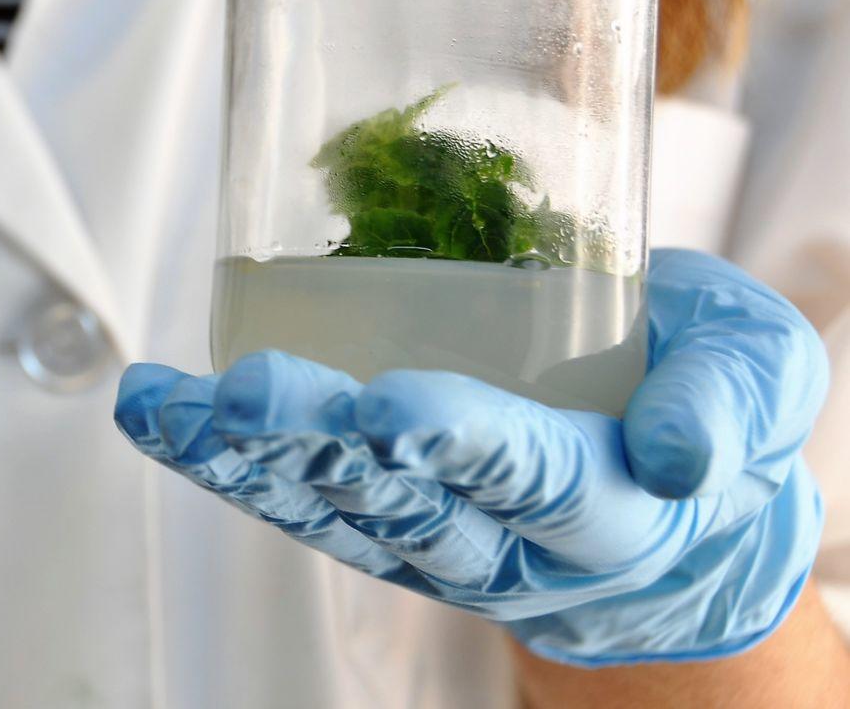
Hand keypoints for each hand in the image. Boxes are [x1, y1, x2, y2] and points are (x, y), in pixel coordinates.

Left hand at [116, 249, 825, 664]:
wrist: (674, 509)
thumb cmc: (709, 410)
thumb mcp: (761, 381)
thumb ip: (731, 405)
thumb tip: (677, 452)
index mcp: (608, 505)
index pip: (529, 477)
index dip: (459, 442)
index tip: (390, 403)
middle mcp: (507, 541)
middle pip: (403, 502)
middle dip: (320, 448)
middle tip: (250, 395)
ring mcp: (431, 539)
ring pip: (331, 511)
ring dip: (246, 463)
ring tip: (174, 410)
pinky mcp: (378, 524)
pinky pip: (297, 504)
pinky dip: (224, 466)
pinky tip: (161, 417)